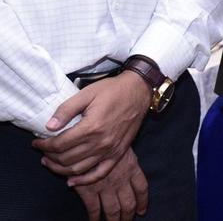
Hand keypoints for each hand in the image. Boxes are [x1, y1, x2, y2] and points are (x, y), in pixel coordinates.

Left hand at [34, 72, 150, 184]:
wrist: (138, 91)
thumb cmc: (112, 90)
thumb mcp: (86, 94)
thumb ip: (66, 110)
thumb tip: (49, 126)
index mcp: (91, 127)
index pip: (59, 144)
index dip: (44, 145)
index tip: (36, 142)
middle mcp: (100, 142)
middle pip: (66, 158)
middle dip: (49, 156)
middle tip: (42, 150)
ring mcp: (110, 150)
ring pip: (78, 169)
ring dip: (60, 169)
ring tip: (50, 163)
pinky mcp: (118, 153)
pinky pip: (99, 173)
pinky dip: (83, 180)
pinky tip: (71, 181)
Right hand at [72, 147, 148, 220]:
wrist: (86, 141)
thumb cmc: (105, 139)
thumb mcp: (122, 146)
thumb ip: (126, 159)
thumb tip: (130, 168)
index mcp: (132, 167)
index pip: (142, 188)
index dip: (143, 201)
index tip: (142, 211)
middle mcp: (121, 180)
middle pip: (129, 203)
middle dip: (128, 216)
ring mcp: (106, 186)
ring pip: (113, 210)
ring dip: (114, 220)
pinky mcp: (89, 190)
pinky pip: (94, 209)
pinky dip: (94, 218)